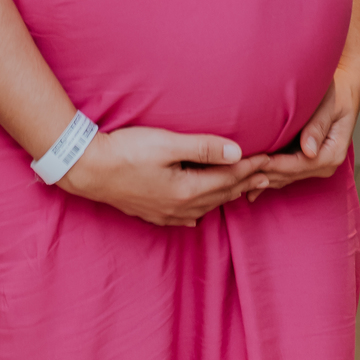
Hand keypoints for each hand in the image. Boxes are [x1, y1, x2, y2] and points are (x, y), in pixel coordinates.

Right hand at [60, 126, 270, 226]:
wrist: (87, 169)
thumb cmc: (125, 151)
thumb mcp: (165, 144)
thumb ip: (202, 148)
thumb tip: (237, 152)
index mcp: (187, 190)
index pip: (229, 177)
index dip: (252, 167)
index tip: (272, 158)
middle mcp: (180, 207)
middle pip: (222, 194)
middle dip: (246, 182)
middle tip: (269, 173)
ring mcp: (166, 213)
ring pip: (207, 206)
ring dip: (228, 195)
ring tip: (244, 187)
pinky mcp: (153, 213)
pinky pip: (187, 216)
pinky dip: (202, 208)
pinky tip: (200, 211)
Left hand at [248, 61, 359, 199]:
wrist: (345, 92)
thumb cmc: (337, 94)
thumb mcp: (330, 106)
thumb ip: (318, 126)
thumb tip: (309, 151)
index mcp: (331, 154)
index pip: (298, 165)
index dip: (274, 164)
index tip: (253, 160)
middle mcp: (323, 166)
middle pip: (287, 175)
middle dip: (262, 173)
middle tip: (235, 171)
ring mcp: (313, 166)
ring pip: (282, 178)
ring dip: (260, 178)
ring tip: (234, 178)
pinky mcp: (304, 162)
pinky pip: (282, 173)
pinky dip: (265, 176)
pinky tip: (244, 184)